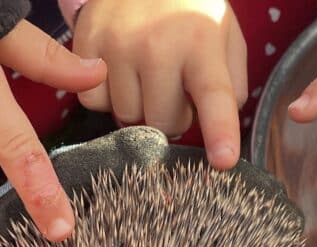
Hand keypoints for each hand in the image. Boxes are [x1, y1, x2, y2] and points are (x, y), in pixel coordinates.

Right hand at [73, 0, 246, 169]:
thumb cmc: (188, 11)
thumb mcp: (225, 35)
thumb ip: (229, 83)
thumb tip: (217, 128)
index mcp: (201, 41)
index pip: (214, 95)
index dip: (220, 132)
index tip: (223, 161)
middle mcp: (158, 45)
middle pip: (162, 123)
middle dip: (170, 116)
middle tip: (173, 87)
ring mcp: (117, 45)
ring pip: (126, 117)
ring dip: (137, 107)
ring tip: (144, 75)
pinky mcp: (87, 45)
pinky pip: (93, 102)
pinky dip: (106, 96)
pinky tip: (118, 71)